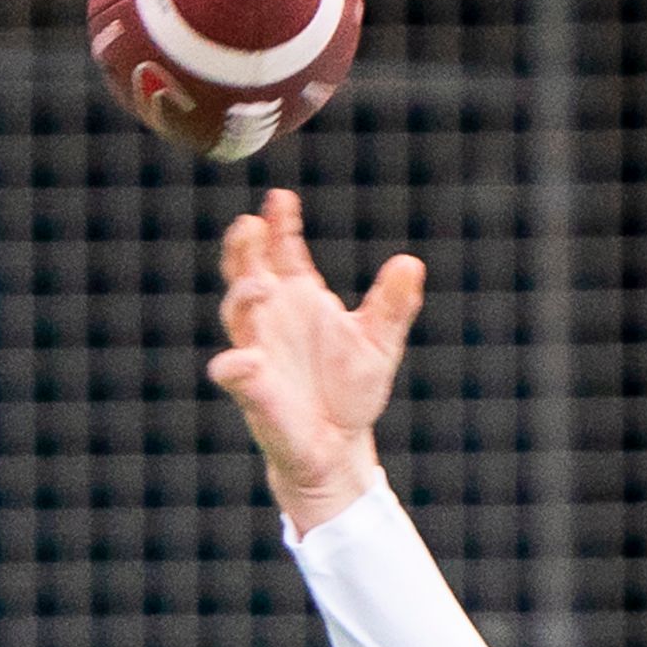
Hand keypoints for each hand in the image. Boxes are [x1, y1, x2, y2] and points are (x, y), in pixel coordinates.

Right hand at [207, 185, 426, 535]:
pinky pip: (234, 375)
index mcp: (299, 299)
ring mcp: (259, 353)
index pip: (282, 251)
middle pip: (246, 271)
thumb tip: (411, 263)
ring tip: (261, 286)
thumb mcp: (380, 343)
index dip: (279, 223)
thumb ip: (393, 304)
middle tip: (250, 225)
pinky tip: (248, 361)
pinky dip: (236, 367)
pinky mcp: (253, 393)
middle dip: (243, 249)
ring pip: (237, 316)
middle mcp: (272, 319)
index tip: (279, 197)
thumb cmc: (350, 393)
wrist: (339, 449)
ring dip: (243, 297)